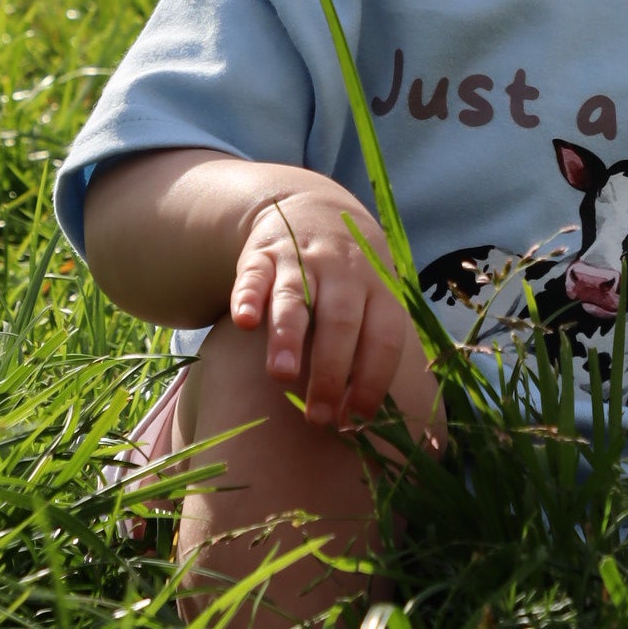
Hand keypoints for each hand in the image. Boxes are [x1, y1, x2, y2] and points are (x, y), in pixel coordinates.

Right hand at [227, 178, 418, 434]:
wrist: (310, 208)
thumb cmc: (350, 278)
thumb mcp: (374, 297)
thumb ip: (373, 346)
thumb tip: (368, 419)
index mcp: (379, 288)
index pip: (384, 338)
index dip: (372, 380)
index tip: (355, 420)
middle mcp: (343, 273)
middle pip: (341, 323)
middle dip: (330, 371)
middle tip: (317, 417)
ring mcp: (301, 261)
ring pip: (296, 298)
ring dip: (289, 336)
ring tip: (282, 375)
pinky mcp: (262, 255)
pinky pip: (254, 276)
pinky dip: (247, 297)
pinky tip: (244, 322)